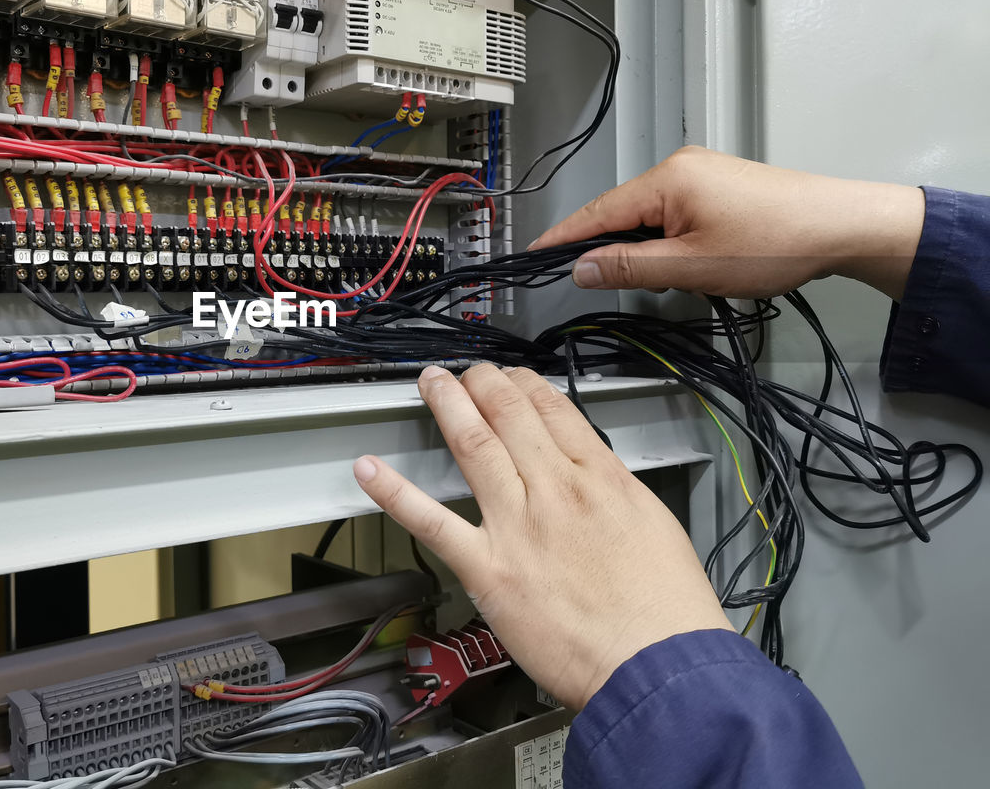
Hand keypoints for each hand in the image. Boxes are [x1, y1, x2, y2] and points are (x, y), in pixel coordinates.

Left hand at [353, 364, 731, 710]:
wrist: (658, 666)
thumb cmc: (666, 612)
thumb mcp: (655, 526)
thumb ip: (615, 494)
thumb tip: (594, 477)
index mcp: (601, 479)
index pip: (553, 410)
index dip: (525, 385)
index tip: (512, 377)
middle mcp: (556, 491)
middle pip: (509, 415)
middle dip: (482, 384)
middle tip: (465, 372)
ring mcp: (517, 526)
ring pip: (474, 446)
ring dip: (447, 407)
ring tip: (430, 384)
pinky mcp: (489, 569)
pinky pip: (433, 523)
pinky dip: (396, 494)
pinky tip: (371, 470)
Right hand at [529, 145, 924, 300]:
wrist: (843, 226)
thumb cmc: (772, 244)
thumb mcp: (691, 266)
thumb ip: (629, 267)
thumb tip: (580, 268)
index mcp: (666, 179)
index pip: (597, 211)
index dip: (564, 237)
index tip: (533, 255)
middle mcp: (680, 166)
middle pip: (622, 212)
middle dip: (608, 248)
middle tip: (596, 283)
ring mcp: (703, 173)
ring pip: (650, 215)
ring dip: (643, 247)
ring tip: (654, 279)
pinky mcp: (721, 185)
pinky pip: (674, 212)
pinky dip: (666, 239)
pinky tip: (679, 262)